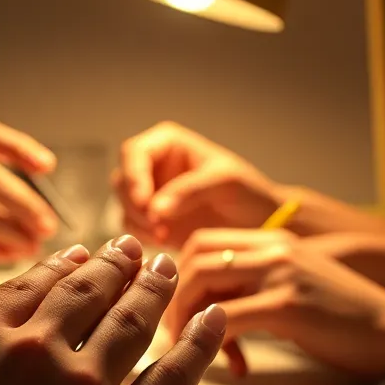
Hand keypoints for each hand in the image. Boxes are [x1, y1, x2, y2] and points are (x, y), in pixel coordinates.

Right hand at [115, 122, 288, 246]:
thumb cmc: (250, 193)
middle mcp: (154, 166)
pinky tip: (164, 241)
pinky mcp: (153, 220)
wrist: (262, 225)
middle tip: (156, 224)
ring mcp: (152, 194)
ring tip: (163, 235)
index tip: (145, 203)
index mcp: (168, 144)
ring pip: (123, 205)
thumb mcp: (226, 183)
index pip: (134, 152)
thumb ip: (190, 190)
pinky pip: (133, 227)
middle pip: (123, 179)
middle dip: (134, 203)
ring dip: (137, 221)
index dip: (134, 177)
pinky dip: (142, 235)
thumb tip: (155, 209)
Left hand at [168, 228, 384, 378]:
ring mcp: (282, 272)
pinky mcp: (289, 304)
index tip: (173, 311)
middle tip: (174, 335)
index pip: (202, 241)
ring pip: (203, 280)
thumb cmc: (346, 321)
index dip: (177, 275)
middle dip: (172, 296)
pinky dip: (214, 342)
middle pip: (194, 255)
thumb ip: (256, 288)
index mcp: (273, 240)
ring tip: (193, 349)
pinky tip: (232, 365)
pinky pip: (227, 318)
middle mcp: (274, 247)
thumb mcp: (296, 288)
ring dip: (185, 317)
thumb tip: (210, 308)